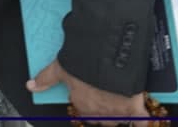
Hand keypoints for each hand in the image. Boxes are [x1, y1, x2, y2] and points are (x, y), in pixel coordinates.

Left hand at [27, 60, 145, 125]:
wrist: (106, 57)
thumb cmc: (82, 63)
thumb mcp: (59, 68)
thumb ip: (45, 78)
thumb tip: (30, 86)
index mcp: (82, 104)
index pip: (84, 112)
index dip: (87, 105)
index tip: (89, 97)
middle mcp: (98, 111)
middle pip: (101, 119)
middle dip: (102, 112)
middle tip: (104, 98)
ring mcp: (117, 111)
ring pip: (118, 120)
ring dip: (118, 115)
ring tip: (118, 103)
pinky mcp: (133, 107)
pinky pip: (142, 121)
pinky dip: (144, 123)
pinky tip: (147, 123)